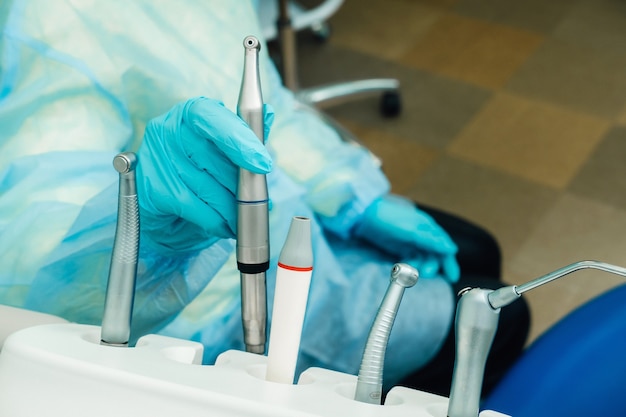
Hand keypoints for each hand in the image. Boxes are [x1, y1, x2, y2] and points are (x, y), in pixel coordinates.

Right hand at [136, 97, 273, 252]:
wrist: (163, 210)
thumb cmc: (198, 173)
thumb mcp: (224, 151)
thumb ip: (246, 134)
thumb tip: (268, 114)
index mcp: (191, 114)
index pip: (214, 118)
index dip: (242, 141)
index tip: (263, 164)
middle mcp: (168, 130)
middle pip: (213, 157)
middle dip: (240, 184)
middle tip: (258, 200)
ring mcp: (156, 159)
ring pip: (206, 186)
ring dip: (231, 207)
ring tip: (243, 216)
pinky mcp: (152, 190)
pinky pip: (193, 207)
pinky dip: (216, 220)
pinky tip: (226, 226)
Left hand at [353, 195, 459, 281]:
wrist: (364, 215)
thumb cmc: (389, 218)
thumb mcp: (412, 231)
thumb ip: (431, 241)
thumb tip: (451, 249)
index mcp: (428, 228)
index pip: (444, 246)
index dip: (449, 262)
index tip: (452, 276)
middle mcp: (422, 235)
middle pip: (433, 255)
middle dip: (432, 266)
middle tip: (426, 274)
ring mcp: (411, 241)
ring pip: (422, 258)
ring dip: (420, 267)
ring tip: (412, 272)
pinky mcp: (400, 247)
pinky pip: (410, 259)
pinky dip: (410, 266)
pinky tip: (405, 270)